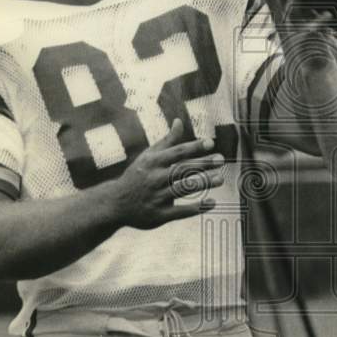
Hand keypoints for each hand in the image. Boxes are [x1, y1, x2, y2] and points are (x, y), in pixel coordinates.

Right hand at [105, 119, 224, 229]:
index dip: (194, 147)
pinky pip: (181, 212)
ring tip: (221, 179)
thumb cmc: (137, 176)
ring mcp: (156, 197)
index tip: (211, 143)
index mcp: (153, 162)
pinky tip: (212, 203)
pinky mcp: (158, 215)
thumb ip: (167, 141)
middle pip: (182, 170)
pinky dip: (197, 208)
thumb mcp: (148, 156)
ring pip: (183, 189)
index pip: (177, 153)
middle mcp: (154, 178)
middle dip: (202, 164)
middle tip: (221, 160)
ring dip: (203, 183)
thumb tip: (179, 121)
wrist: (115, 204)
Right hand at [273, 0, 336, 79]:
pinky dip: (320, 21)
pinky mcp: (306, 41)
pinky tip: (328, 14)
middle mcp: (289, 16)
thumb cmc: (314, 32)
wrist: (314, 62)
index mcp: (289, 6)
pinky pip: (313, 30)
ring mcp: (296, 29)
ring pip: (293, 11)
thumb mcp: (311, 11)